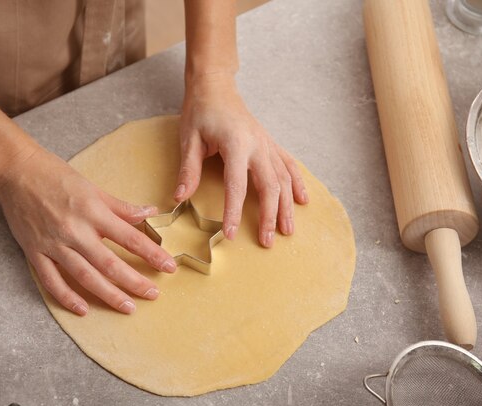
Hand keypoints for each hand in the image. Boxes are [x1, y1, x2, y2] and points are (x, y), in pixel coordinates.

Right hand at [0, 148, 176, 314]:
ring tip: (128, 307)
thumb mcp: (93, 187)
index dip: (152, 254)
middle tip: (153, 294)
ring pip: (85, 276)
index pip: (130, 238)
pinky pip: (52, 280)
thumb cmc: (55, 175)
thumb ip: (121, 206)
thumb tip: (149, 212)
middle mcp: (75, 231)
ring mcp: (54, 244)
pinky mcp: (34, 252)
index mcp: (93, 212)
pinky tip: (83, 309)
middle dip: (134, 282)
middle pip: (110, 263)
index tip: (169, 267)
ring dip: (108, 294)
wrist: (15, 171)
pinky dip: (67, 297)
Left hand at [175, 73, 308, 247]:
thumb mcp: (189, 139)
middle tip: (266, 241)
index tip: (230, 234)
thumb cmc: (200, 112)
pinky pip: (289, 165)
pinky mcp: (270, 144)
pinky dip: (298, 183)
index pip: (236, 185)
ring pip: (284, 178)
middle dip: (269, 215)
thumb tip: (179, 198)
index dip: (233, 211)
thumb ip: (188, 170)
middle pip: (269, 185)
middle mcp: (257, 145)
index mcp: (236, 143)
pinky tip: (303, 201)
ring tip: (287, 230)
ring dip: (287, 206)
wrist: (216, 87)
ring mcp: (267, 144)